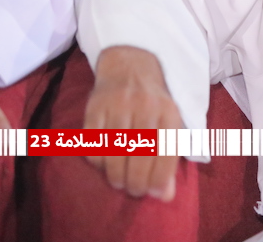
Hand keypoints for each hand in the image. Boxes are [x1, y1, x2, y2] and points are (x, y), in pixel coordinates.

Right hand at [84, 46, 181, 200]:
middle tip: (134, 191)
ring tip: (119, 182)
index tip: (153, 193)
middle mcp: (145, 106)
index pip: (166, 151)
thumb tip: (165, 196)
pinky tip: (104, 164)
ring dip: (116, 174)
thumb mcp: (169, 123)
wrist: (129, 66)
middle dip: (136, 180)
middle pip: (139, 154)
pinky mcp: (95, 107)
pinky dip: (98, 160)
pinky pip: (94, 142)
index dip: (159, 177)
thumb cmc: (153, 102)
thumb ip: (168, 159)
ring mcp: (119, 105)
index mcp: (169, 111)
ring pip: (115, 151)